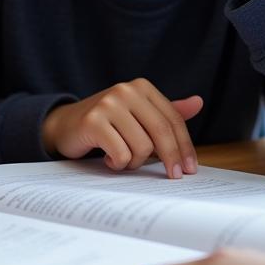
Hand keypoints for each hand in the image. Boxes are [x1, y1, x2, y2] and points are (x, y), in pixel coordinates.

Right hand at [42, 79, 202, 177]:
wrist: (65, 125)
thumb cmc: (107, 123)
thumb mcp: (138, 115)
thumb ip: (165, 112)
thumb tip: (198, 102)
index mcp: (141, 87)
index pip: (173, 119)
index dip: (185, 146)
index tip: (189, 169)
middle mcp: (125, 90)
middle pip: (162, 131)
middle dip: (171, 158)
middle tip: (173, 177)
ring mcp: (108, 104)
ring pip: (142, 147)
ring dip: (136, 162)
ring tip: (123, 158)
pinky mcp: (93, 121)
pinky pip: (121, 154)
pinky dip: (118, 164)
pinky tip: (109, 159)